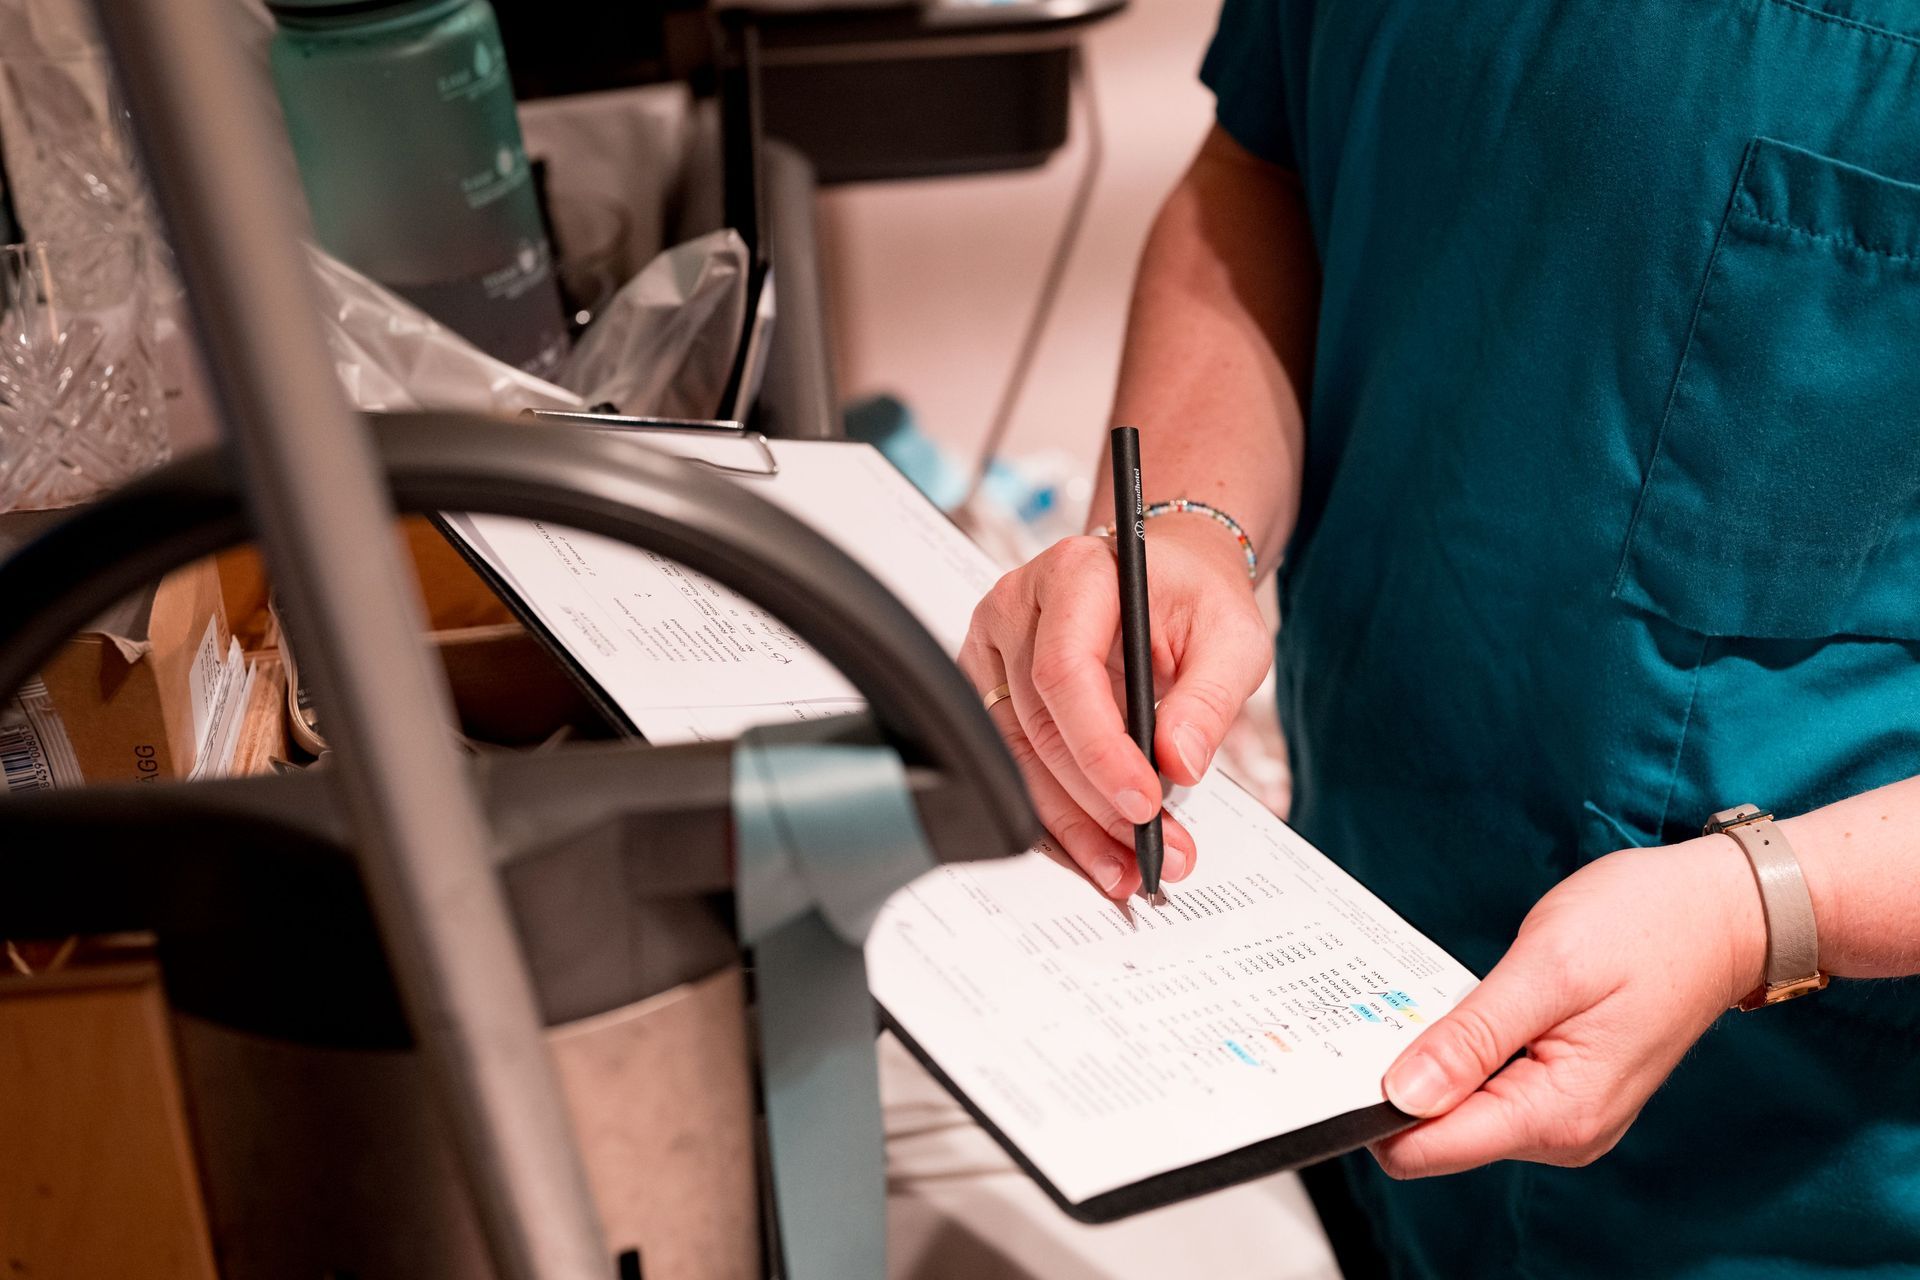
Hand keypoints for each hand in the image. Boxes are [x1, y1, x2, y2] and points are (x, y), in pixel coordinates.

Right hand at [959, 516, 1271, 898]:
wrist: (1171, 579)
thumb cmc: (1195, 597)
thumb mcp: (1232, 637)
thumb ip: (1210, 699)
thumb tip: (1179, 764)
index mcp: (1075, 574)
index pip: (1066, 671)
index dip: (1100, 747)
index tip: (1144, 802)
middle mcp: (1019, 605)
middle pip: (1039, 724)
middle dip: (1096, 802)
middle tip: (1153, 848)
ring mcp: (994, 646)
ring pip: (1019, 756)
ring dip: (1074, 822)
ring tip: (1127, 863)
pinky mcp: (991, 686)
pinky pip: (1015, 761)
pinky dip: (1057, 812)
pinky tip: (1096, 845)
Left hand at [1370, 836, 1767, 1177]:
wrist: (1723, 914)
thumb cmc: (1646, 926)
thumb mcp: (1546, 968)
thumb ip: (1472, 1036)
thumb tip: (1401, 1094)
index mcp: (1555, 1113)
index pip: (1426, 1148)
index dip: (1374, 1107)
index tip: (1343, 1055)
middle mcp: (1560, 1131)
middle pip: (1435, 1134)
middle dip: (1399, 1080)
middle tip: (1381, 1009)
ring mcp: (1563, 1114)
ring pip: (1457, 1112)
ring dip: (1431, 1062)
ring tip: (1426, 1002)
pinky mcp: (1562, 1089)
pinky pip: (1487, 1088)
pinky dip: (1460, 1054)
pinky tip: (1457, 1012)